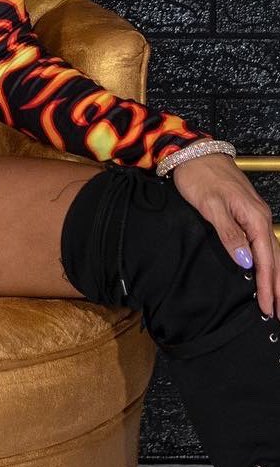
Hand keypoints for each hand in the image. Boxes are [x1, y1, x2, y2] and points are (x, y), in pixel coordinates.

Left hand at [169, 152, 279, 317]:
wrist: (195, 152)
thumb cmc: (201, 177)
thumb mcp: (211, 206)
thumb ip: (229, 234)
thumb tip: (246, 262)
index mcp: (254, 217)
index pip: (265, 260)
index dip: (267, 286)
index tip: (267, 307)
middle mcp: (260, 217)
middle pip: (274, 259)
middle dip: (278, 288)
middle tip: (279, 313)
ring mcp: (256, 215)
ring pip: (271, 252)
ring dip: (275, 277)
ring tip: (277, 300)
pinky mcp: (248, 213)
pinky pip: (264, 243)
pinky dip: (268, 262)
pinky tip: (266, 272)